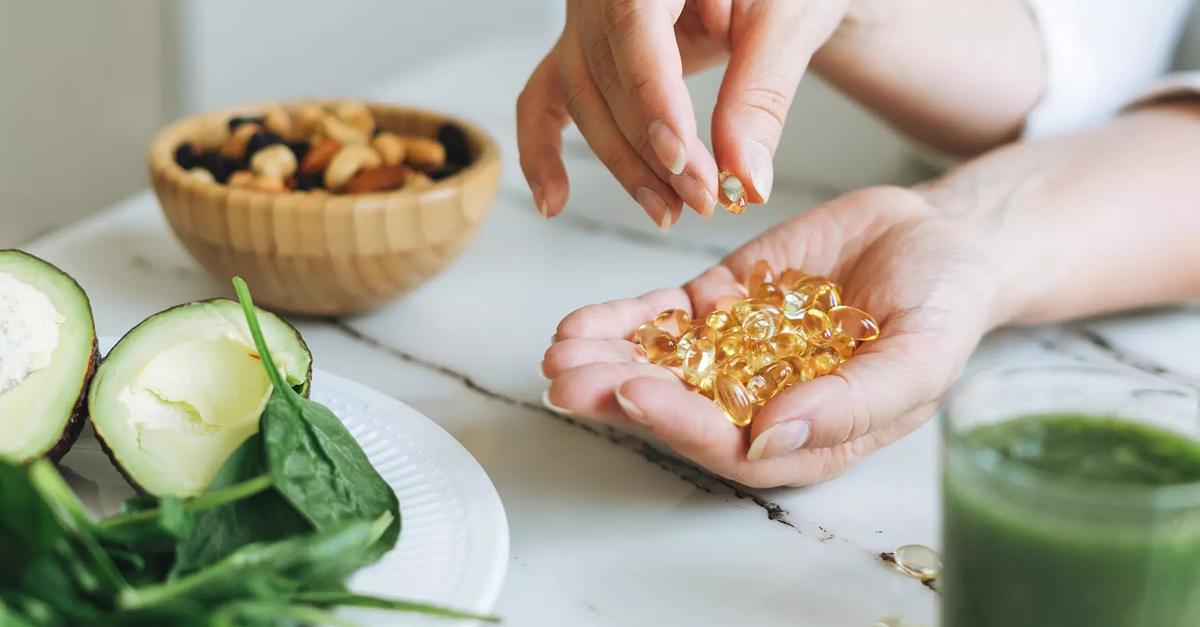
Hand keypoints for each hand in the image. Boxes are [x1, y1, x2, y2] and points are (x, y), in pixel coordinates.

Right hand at [517, 0, 852, 229]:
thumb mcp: (788, 22)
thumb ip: (761, 95)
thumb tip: (743, 178)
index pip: (634, 27)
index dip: (651, 98)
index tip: (682, 159)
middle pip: (603, 72)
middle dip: (648, 149)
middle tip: (701, 198)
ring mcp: (586, 18)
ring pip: (581, 98)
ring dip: (621, 164)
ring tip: (668, 211)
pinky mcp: (584, 49)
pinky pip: (545, 97)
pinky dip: (542, 150)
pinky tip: (554, 201)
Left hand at [541, 187, 1001, 487]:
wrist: (939, 238)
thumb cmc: (945, 306)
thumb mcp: (920, 355)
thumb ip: (852, 403)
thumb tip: (771, 440)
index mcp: (807, 434)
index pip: (733, 446)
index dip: (682, 425)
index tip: (636, 396)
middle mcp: (761, 402)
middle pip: (680, 410)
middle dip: (619, 396)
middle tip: (568, 381)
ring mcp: (736, 352)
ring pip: (661, 365)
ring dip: (606, 361)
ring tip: (560, 352)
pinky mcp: (722, 305)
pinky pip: (663, 318)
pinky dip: (622, 320)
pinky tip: (580, 323)